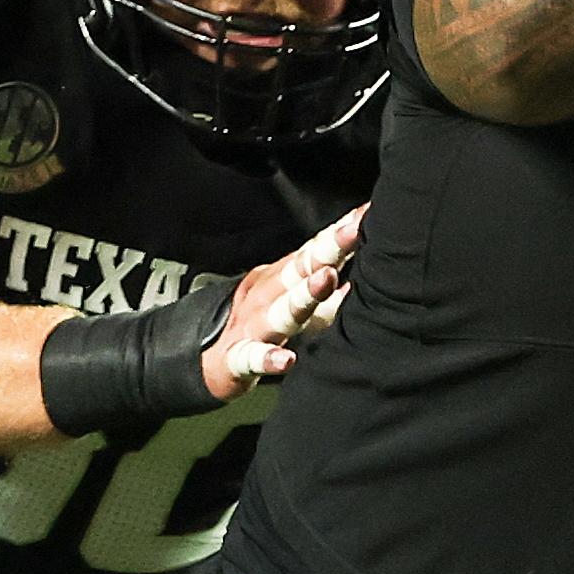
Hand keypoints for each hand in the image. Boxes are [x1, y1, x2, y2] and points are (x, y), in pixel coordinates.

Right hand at [201, 206, 360, 401]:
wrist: (204, 361)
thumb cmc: (258, 328)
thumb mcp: (294, 304)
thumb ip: (327, 293)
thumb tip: (362, 278)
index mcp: (282, 280)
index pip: (315, 250)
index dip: (341, 232)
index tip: (369, 212)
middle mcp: (268, 296)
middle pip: (301, 269)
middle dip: (329, 248)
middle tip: (354, 229)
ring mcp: (252, 326)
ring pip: (281, 310)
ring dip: (304, 295)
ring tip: (326, 280)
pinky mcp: (238, 359)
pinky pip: (252, 359)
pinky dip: (268, 359)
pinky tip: (286, 361)